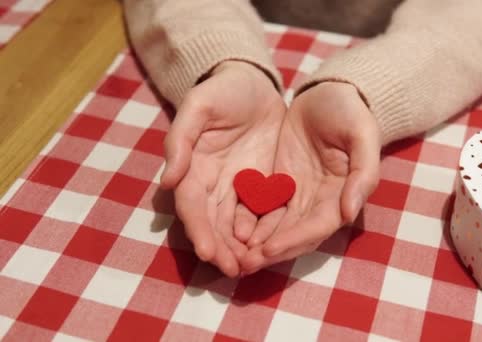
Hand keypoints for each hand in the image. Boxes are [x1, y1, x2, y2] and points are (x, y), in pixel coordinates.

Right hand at [161, 61, 284, 276]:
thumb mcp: (199, 107)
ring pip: (237, 225)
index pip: (193, 205)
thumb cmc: (222, 91)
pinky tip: (272, 249)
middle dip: (221, 248)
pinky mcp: (263, 185)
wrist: (254, 83)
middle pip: (214, 223)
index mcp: (194, 168)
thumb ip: (181, 140)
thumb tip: (166, 182)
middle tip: (233, 271)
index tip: (208, 252)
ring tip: (250, 269)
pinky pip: (263, 213)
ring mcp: (239, 187)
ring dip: (241, 248)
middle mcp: (214, 184)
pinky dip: (264, 233)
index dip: (199, 229)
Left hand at [240, 82, 380, 273]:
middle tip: (243, 264)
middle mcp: (319, 200)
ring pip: (276, 226)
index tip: (268, 249)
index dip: (294, 240)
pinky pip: (262, 206)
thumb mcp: (363, 135)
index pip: (318, 226)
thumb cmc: (350, 111)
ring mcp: (297, 193)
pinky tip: (229, 230)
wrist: (329, 91)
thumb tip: (349, 213)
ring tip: (233, 256)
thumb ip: (363, 173)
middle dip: (271, 250)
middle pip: (294, 234)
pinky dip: (249, 221)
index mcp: (341, 194)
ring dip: (257, 243)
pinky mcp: (279, 182)